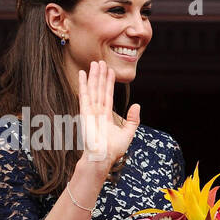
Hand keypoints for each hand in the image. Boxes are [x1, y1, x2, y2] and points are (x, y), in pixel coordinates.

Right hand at [77, 59, 139, 173]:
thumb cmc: (113, 149)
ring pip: (93, 89)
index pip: (108, 95)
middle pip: (100, 89)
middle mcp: (97, 111)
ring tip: (95, 63)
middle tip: (101, 62)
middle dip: (101, 76)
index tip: (110, 71)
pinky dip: (83, 84)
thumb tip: (137, 105)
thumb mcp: (128, 133)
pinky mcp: (85, 112)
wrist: (102, 157)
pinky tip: (83, 74)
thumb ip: (133, 120)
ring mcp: (90, 111)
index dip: (109, 83)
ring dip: (94, 76)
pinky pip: (84, 95)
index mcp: (106, 116)